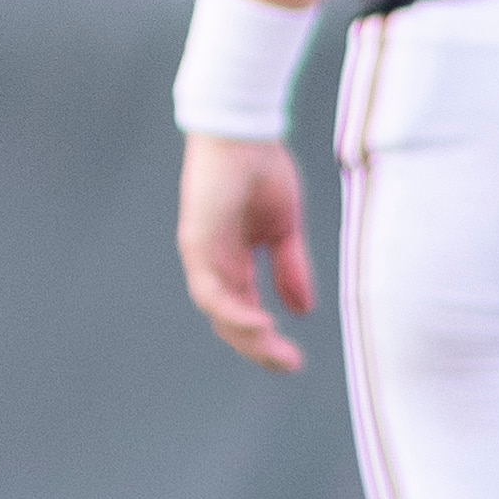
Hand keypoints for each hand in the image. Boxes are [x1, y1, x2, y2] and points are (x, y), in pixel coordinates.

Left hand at [176, 134, 315, 372]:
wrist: (245, 132)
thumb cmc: (260, 170)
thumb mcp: (283, 230)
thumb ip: (289, 268)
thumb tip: (302, 312)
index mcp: (231, 260)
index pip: (243, 309)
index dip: (264, 337)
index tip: (292, 358)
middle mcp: (213, 262)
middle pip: (228, 318)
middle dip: (258, 347)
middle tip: (289, 365)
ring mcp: (201, 254)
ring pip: (218, 311)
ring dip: (247, 336)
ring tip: (277, 353)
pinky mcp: (196, 243)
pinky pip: (211, 289)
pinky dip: (233, 310)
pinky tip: (260, 324)